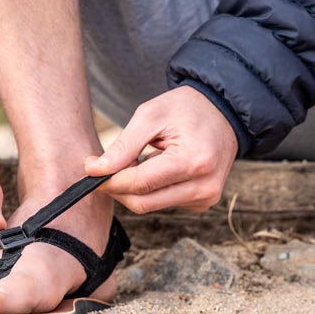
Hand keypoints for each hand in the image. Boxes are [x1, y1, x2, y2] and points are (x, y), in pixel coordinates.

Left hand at [84, 86, 237, 212]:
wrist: (223, 112)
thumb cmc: (187, 108)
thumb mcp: (151, 115)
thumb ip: (123, 146)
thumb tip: (95, 170)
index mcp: (193, 161)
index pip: (140, 183)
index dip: (110, 179)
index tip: (91, 168)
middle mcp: (204, 186)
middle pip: (143, 202)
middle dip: (119, 187)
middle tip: (108, 166)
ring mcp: (206, 197)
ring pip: (151, 205)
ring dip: (136, 186)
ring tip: (142, 157)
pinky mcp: (203, 202)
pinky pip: (164, 202)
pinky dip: (152, 188)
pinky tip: (159, 166)